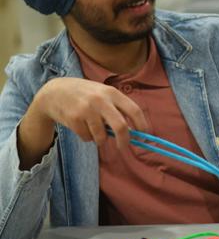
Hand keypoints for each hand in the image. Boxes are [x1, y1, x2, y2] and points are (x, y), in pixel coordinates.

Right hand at [19, 77, 148, 168]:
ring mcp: (86, 110)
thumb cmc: (85, 94)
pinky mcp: (74, 119)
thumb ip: (117, 108)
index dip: (142, 124)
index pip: (134, 110)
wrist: (54, 92)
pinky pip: (87, 138)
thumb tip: (133, 131)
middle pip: (121, 127)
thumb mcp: (102, 94)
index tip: (145, 135)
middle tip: (123, 147)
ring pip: (101, 137)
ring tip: (94, 130)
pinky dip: (87, 137)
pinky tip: (81, 126)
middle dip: (125, 141)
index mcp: (112, 92)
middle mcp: (100, 100)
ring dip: (100, 139)